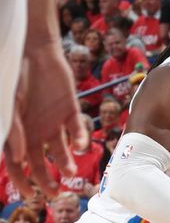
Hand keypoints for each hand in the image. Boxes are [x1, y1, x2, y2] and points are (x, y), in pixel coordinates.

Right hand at [4, 45, 85, 197]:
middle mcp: (36, 132)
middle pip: (42, 163)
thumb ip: (13, 132)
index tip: (30, 196)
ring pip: (62, 150)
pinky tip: (82, 146)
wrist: (34, 52)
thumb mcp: (9, 106)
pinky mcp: (70, 109)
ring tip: (71, 173)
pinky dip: (81, 138)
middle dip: (48, 180)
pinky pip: (77, 128)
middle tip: (54, 194)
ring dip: (67, 162)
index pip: (19, 166)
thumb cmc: (15, 78)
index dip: (23, 182)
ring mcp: (53, 121)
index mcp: (18, 135)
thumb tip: (20, 160)